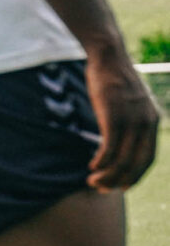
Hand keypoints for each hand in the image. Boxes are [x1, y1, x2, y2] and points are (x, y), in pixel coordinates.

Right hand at [83, 48, 159, 190]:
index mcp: (153, 121)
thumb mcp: (129, 101)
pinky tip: (92, 166)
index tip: (121, 186)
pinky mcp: (114, 117)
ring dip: (107, 175)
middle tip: (102, 189)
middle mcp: (146, 123)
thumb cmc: (114, 78)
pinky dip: (102, 162)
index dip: (135, 176)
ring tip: (93, 181)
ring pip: (122, 159)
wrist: (109, 56)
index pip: (148, 158)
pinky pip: (110, 148)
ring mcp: (131, 120)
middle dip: (121, 181)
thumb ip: (131, 118)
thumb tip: (122, 135)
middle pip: (137, 163)